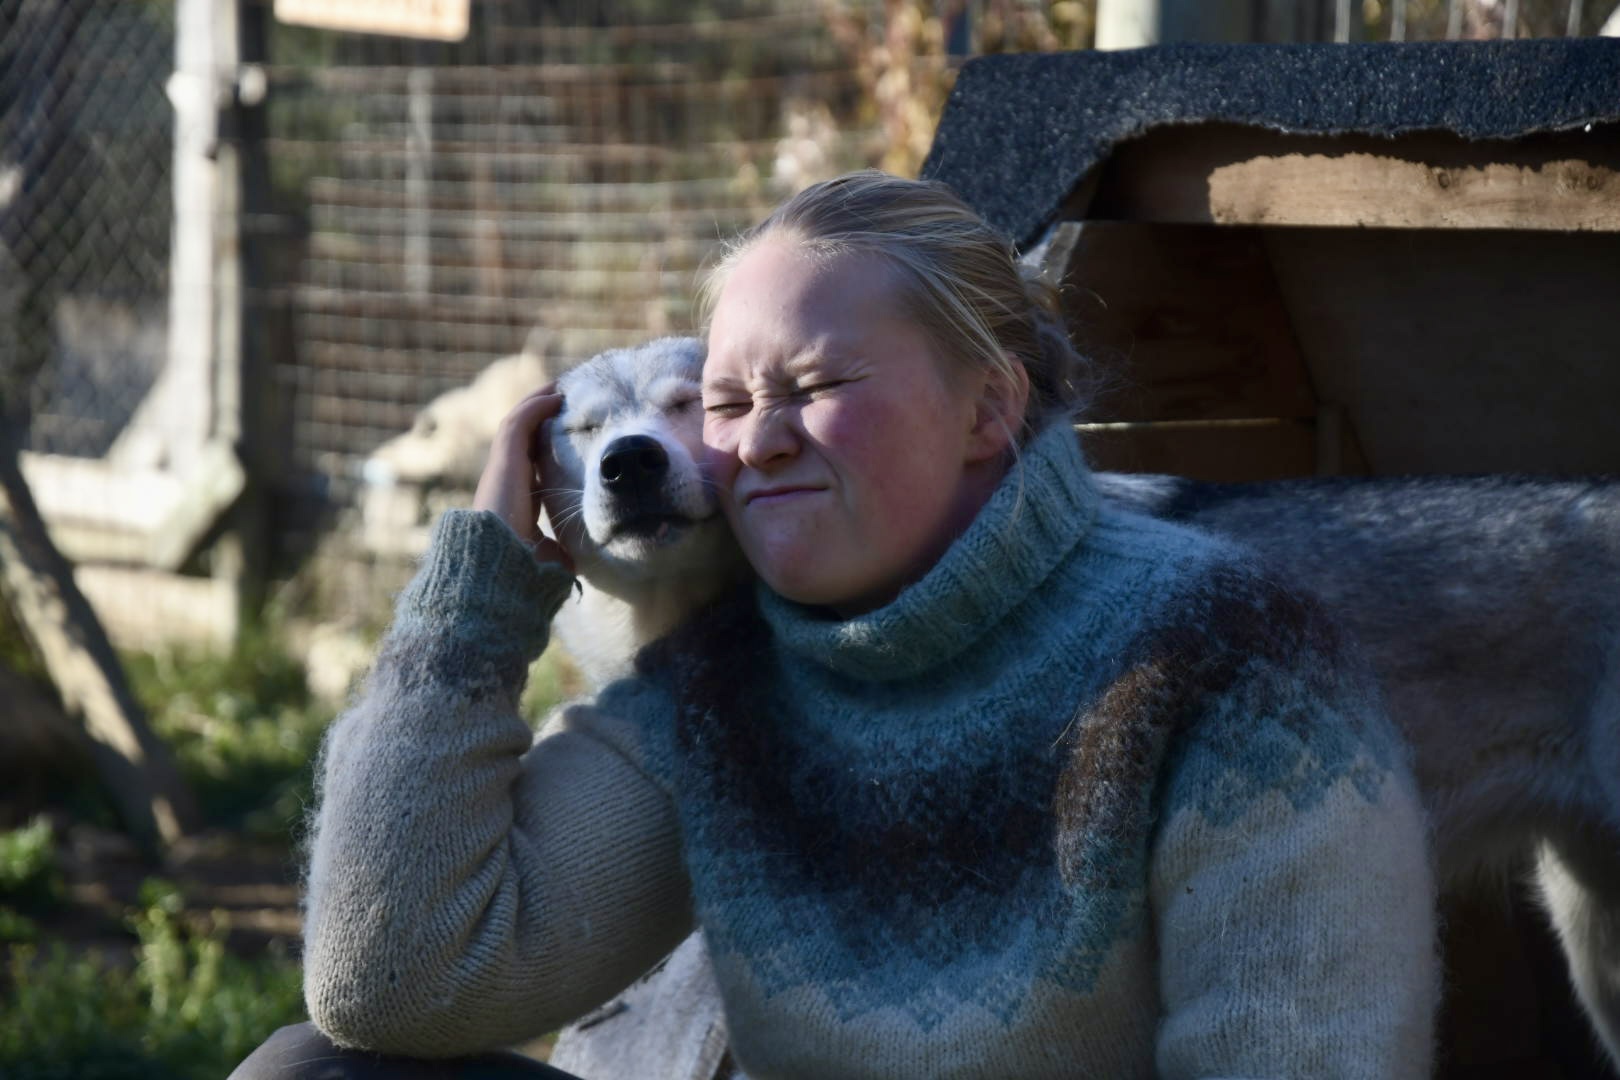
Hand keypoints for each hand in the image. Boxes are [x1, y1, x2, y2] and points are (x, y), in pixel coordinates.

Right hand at [473, 387, 574, 573]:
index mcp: (513, 495)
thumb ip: (554, 550)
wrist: (495, 564)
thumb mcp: (542, 553)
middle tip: (563, 396)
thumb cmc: (518, 565)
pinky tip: (556, 397)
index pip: (528, 459)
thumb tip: (571, 561)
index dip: (544, 442)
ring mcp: (501, 466)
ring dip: (537, 402)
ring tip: (560, 387)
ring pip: (516, 422)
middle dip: (539, 413)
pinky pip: (520, 422)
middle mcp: (503, 476)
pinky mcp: (504, 459)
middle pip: (520, 434)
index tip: (564, 432)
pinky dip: (536, 406)